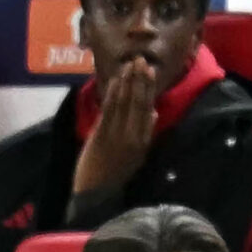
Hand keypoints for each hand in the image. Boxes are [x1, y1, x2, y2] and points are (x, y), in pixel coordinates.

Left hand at [72, 57, 157, 197]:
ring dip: (126, 81)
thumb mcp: (139, 156)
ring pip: (123, 102)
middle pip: (137, 102)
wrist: (97, 191)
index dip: (149, 88)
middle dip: (139, 80)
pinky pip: (108, 109)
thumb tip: (154, 112)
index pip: (147, 108)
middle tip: (141, 60)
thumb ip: (147, 133)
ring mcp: (115, 133)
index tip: (151, 71)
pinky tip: (115, 80)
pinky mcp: (100, 133)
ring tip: (129, 64)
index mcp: (143, 140)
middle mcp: (132, 134)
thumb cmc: (118, 173)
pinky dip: (112, 93)